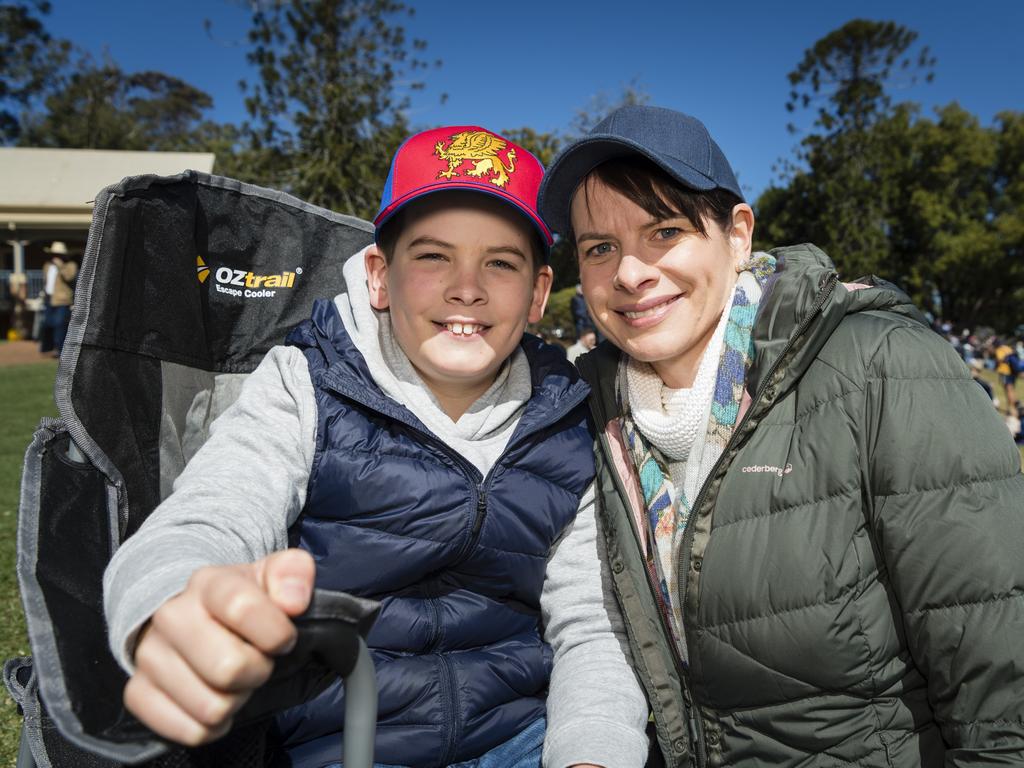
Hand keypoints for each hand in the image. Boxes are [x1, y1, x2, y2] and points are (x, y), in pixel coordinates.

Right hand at [123, 548, 314, 744]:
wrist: (193, 616)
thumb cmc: (244, 600)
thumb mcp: (275, 575)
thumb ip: (294, 574)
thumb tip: (293, 602)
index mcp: (208, 583)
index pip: (241, 607)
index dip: (275, 633)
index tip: (283, 639)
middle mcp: (171, 616)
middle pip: (229, 669)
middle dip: (257, 672)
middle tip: (256, 661)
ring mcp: (149, 656)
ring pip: (212, 707)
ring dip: (236, 701)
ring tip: (234, 680)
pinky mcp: (138, 693)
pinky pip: (190, 731)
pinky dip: (212, 726)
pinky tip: (215, 698)